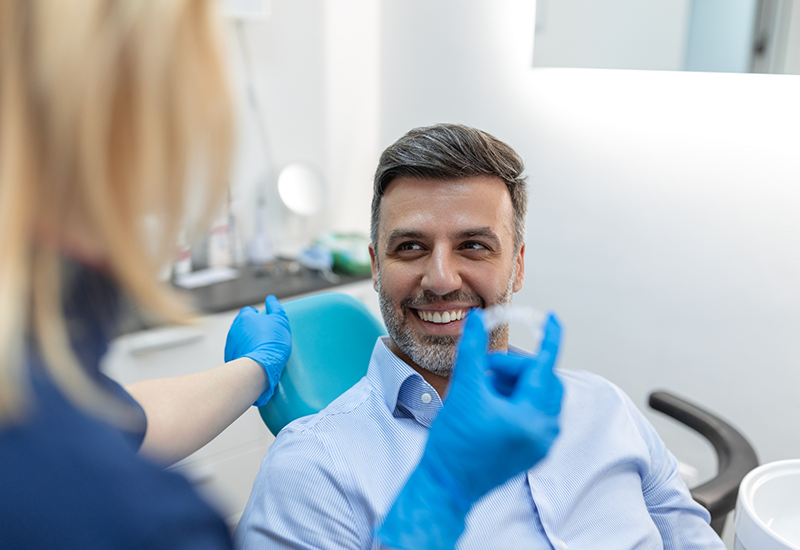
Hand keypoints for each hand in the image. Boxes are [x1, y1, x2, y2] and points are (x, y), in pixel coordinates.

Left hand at [225, 295, 291, 405]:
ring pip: (240, 338)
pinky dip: (245, 352)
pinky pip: (238, 350)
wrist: (259, 367)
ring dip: (248, 340)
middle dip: (252, 328)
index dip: (258, 316)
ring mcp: (230, 342)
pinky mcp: (230, 356)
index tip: (265, 322)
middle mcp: (234, 327)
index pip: (249, 311)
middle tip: (265, 336)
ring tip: (261, 348)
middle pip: (243, 324)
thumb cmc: (271, 343)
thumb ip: (275, 307)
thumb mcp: (280, 321)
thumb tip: (271, 299)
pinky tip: (255, 356)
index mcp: (245, 317)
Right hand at [424, 309, 562, 501]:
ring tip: (483, 389)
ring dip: (513, 384)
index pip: (546, 367)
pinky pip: (532, 413)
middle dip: (515, 368)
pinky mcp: (530, 451)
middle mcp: (544, 433)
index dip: (550, 338)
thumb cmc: (453, 445)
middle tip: (486, 370)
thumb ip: (473, 352)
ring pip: (537, 397)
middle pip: (542, 382)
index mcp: (532, 418)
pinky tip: (488, 403)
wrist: (445, 486)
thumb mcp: (463, 391)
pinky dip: (514, 400)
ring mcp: (540, 445)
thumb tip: (477, 321)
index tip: (554, 318)